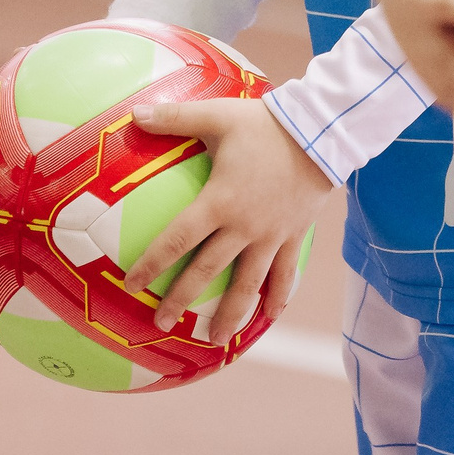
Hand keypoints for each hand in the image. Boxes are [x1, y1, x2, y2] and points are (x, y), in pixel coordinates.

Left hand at [120, 98, 330, 342]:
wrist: (322, 132)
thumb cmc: (265, 124)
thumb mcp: (218, 116)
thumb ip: (175, 118)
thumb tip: (134, 113)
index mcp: (219, 202)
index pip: (177, 240)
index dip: (152, 264)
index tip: (132, 285)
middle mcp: (243, 228)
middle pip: (206, 272)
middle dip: (181, 301)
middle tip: (161, 325)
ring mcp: (271, 236)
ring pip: (247, 285)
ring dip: (231, 315)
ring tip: (216, 341)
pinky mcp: (294, 236)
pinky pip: (285, 274)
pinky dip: (278, 298)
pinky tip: (270, 317)